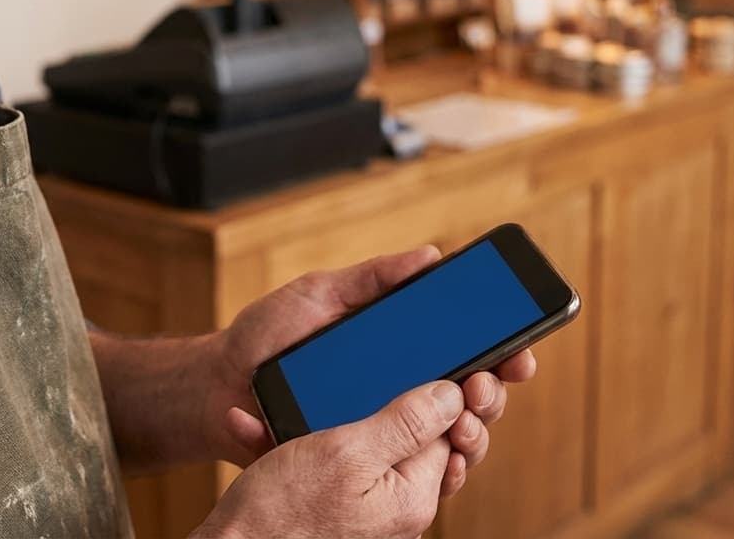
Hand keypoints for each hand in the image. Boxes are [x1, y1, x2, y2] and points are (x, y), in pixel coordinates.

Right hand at [192, 380, 465, 538]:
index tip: (457, 355)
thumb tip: (456, 392)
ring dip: (341, 406)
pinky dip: (305, 431)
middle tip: (393, 362)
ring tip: (307, 392)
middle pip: (421, 433)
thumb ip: (407, 423)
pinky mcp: (335, 499)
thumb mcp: (347, 453)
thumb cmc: (283, 515)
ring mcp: (367, 503)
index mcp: (412, 493)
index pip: (454, 428)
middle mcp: (398, 503)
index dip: (458, 388)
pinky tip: (272, 420)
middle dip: (402, 394)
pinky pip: (335, 454)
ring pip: (374, 438)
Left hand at [207, 245, 536, 491]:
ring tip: (465, 422)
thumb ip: (374, 278)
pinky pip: (410, 477)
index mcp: (395, 347)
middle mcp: (395, 388)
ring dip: (471, 434)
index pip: (459, 349)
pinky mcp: (359, 458)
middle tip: (487, 386)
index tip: (518, 349)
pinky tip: (445, 462)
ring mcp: (380, 426)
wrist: (215, 382)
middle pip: (465, 397)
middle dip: (491, 393)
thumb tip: (431, 256)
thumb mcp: (320, 293)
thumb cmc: (267, 334)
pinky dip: (438, 473)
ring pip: (447, 441)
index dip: (498, 350)